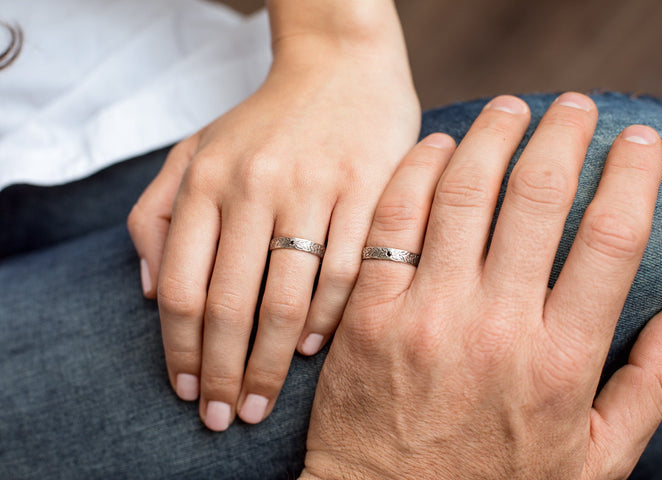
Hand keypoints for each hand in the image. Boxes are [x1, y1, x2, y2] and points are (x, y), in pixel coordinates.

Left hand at [126, 24, 419, 429]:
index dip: (179, 351)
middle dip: (224, 374)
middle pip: (231, 306)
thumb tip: (150, 292)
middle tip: (225, 418)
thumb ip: (156, 214)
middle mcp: (255, 185)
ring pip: (287, 300)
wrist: (342, 67)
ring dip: (273, 364)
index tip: (187, 391)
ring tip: (263, 402)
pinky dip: (326, 322)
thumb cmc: (265, 121)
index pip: (181, 287)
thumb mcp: (194, 151)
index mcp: (206, 179)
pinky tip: (312, 351)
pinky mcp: (369, 191)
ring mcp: (315, 188)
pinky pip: (346, 274)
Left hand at [300, 93, 661, 478]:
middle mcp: (494, 327)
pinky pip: (394, 219)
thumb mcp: (592, 460)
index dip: (632, 176)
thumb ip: (647, 386)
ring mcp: (425, 315)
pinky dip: (418, 170)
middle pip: (538, 199)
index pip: (610, 239)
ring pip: (464, 193)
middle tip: (574, 106)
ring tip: (511, 108)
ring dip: (492, 135)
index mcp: (560, 361)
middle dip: (563, 135)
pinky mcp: (369, 311)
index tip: (639, 142)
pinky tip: (438, 145)